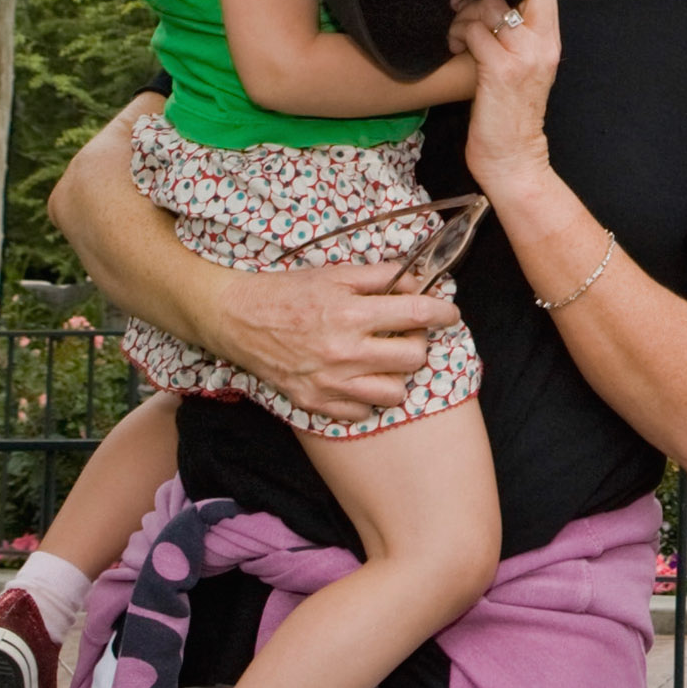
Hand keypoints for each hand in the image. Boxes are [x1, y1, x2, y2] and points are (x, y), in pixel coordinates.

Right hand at [208, 259, 458, 425]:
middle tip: (408, 334)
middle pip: (413, 359)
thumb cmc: (288, 292)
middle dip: (419, 344)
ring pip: (393, 394)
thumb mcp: (336, 273)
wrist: (237, 319)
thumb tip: (417, 283)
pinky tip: (359, 379)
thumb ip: (381, 277)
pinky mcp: (313, 402)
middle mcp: (343, 352)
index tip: (449, 313)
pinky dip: (366, 399)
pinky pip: (361, 414)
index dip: (443, 313)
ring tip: (384, 360)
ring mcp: (329, 382)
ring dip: (396, 376)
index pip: (417, 316)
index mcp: (351, 313)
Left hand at [458, 0, 561, 199]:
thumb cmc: (510, 114)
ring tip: (457, 35)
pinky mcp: (500, 70)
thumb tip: (490, 3)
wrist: (512, 157)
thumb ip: (517, 37)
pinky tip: (454, 49)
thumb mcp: (524, 69)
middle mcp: (543, 44)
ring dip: (466, 15)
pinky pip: (475, 32)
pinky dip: (459, 34)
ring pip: (492, 5)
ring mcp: (524, 56)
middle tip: (466, 11)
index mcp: (551, 41)